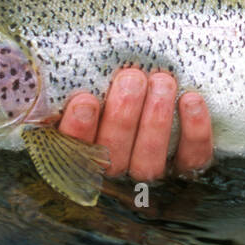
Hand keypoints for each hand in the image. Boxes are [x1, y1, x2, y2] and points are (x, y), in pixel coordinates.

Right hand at [58, 68, 212, 180]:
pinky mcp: (188, 170)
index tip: (85, 100)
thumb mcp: (92, 95)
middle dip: (123, 116)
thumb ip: (74, 92)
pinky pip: (192, 158)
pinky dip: (194, 130)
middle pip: (114, 156)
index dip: (79, 130)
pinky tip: (191, 99)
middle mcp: (115, 174)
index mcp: (84, 157)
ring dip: (156, 120)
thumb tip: (50, 68)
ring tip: (161, 82)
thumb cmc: (117, 96)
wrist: (172, 110)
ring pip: (149, 161)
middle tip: (132, 79)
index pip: (75, 153)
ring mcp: (152, 176)